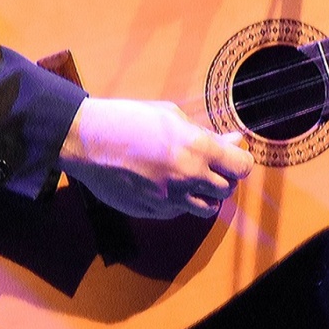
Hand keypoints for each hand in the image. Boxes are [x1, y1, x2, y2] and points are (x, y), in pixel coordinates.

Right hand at [58, 97, 253, 218]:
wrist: (86, 141)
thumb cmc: (128, 119)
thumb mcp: (171, 116)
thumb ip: (206, 133)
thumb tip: (234, 141)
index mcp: (196, 149)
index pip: (242, 168)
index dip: (240, 162)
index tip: (232, 156)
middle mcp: (187, 178)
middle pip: (227, 190)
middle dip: (223, 178)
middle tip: (210, 165)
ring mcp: (169, 199)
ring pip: (206, 209)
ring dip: (205, 195)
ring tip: (190, 178)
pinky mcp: (152, 212)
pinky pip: (178, 212)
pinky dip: (179, 202)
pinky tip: (164, 184)